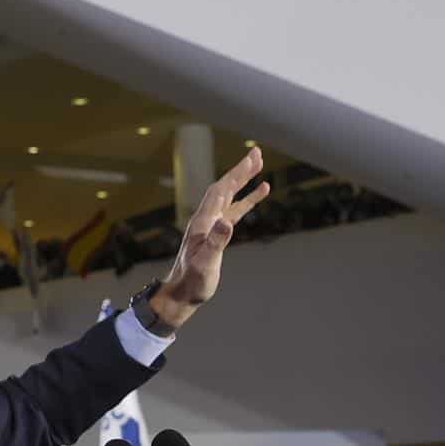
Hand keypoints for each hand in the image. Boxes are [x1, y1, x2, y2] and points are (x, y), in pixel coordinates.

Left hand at [151, 146, 268, 328]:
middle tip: (257, 153)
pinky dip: (248, 198)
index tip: (251, 160)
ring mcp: (212, 224)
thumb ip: (216, 242)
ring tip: (259, 164)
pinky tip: (261, 191)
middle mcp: (206, 219)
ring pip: (230, 195)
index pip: (221, 191)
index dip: (236, 175)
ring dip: (244, 179)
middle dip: (241, 170)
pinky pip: (235, 209)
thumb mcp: (206, 263)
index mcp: (203, 222)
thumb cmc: (193, 280)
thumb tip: (227, 222)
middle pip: (225, 187)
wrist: (183, 292)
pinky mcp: (218, 232)